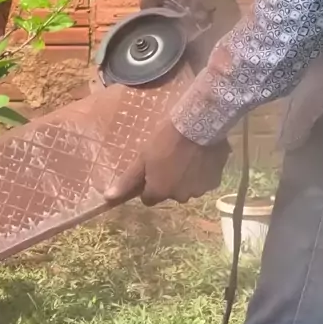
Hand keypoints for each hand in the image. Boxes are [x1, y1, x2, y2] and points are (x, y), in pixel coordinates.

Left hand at [104, 119, 229, 206]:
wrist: (198, 125)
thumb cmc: (165, 139)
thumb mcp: (142, 157)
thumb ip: (127, 181)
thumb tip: (107, 198)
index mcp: (160, 192)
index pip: (149, 198)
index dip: (150, 183)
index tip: (152, 169)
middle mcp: (179, 197)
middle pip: (170, 193)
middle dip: (170, 181)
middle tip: (171, 159)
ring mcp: (199, 190)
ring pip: (189, 187)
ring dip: (187, 177)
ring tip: (188, 156)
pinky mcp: (215, 181)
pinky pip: (205, 180)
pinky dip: (203, 172)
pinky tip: (201, 155)